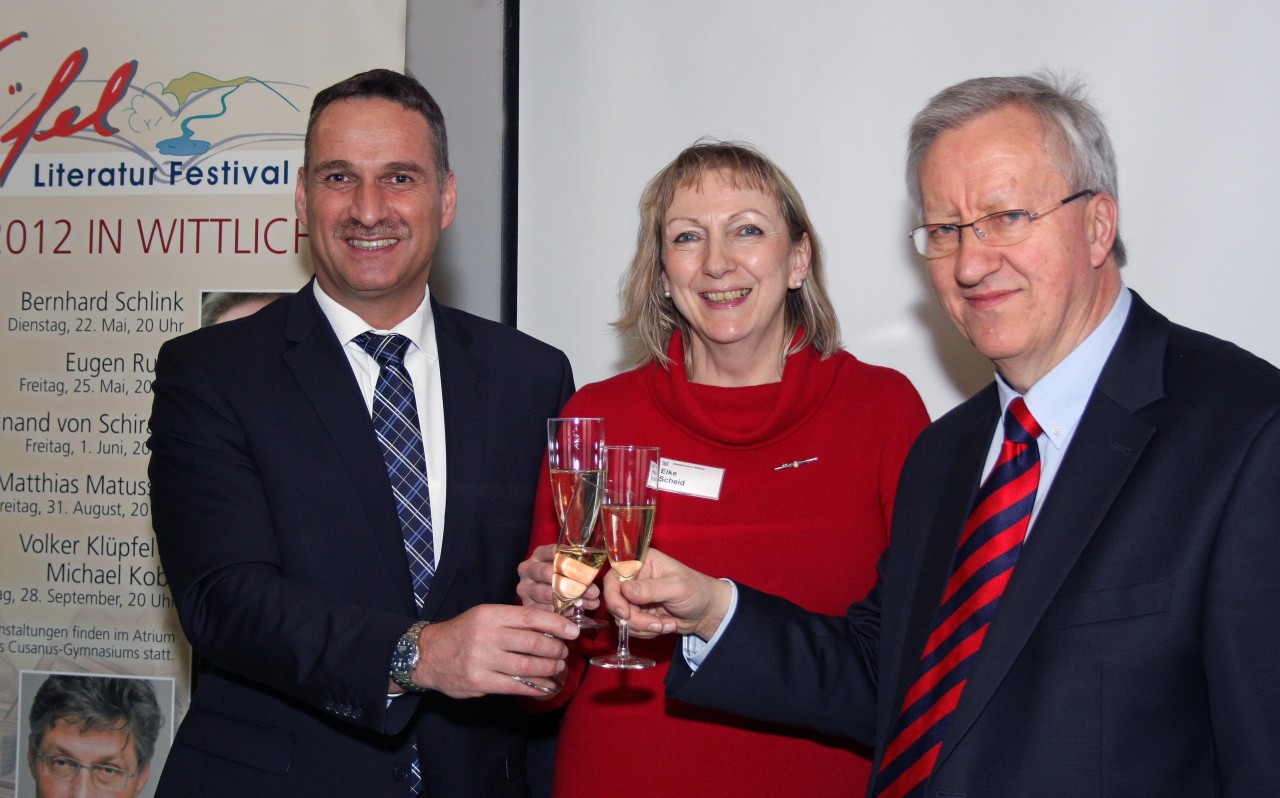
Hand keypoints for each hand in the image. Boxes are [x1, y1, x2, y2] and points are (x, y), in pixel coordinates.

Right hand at [409, 604, 578, 698]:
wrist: (427, 655)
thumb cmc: (462, 633)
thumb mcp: (483, 616)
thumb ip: (512, 621)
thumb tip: (550, 626)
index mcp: (490, 615)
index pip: (531, 616)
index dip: (557, 624)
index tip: (573, 631)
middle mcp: (486, 635)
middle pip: (533, 642)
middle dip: (556, 649)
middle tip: (563, 651)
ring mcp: (482, 660)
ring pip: (528, 666)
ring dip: (549, 668)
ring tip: (557, 667)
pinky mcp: (479, 682)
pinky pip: (515, 686)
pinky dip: (536, 687)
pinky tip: (546, 686)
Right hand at [516, 543, 599, 611]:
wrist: (539, 589)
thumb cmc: (557, 574)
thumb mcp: (562, 564)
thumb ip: (576, 566)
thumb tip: (595, 576)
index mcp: (538, 555)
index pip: (552, 552)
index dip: (570, 560)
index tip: (587, 567)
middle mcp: (528, 570)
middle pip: (547, 573)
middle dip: (572, 582)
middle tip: (592, 590)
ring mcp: (525, 588)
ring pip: (547, 593)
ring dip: (570, 599)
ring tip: (590, 602)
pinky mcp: (527, 605)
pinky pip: (545, 609)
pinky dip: (563, 611)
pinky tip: (577, 611)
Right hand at [602, 548, 731, 641]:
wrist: (707, 613)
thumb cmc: (696, 590)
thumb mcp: (676, 587)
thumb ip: (651, 589)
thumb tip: (625, 590)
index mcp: (641, 562)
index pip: (614, 575)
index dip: (613, 594)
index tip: (624, 612)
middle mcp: (635, 578)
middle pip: (615, 600)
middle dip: (633, 618)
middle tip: (654, 624)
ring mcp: (636, 598)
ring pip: (622, 617)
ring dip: (643, 626)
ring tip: (666, 624)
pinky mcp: (639, 613)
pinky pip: (631, 627)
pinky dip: (647, 631)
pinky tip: (665, 625)